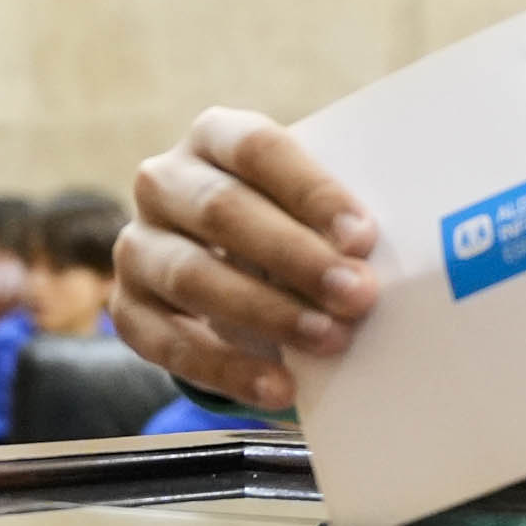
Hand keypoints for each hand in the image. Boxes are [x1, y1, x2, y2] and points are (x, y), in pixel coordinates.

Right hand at [117, 111, 380, 410]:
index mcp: (215, 138)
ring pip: (192, 274)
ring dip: (267, 312)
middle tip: (357, 294)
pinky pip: (168, 342)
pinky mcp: (128, 308)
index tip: (363, 237)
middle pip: (223, 211)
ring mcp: (138, 245)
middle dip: (295, 256)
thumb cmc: (289, 226)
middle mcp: (164, 182)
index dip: (311, 192)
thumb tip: (397, 254)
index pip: (259, 150)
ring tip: (328, 340)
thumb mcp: (310, 209)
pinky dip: (227, 369)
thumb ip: (338, 220)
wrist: (232, 272)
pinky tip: (278, 386)